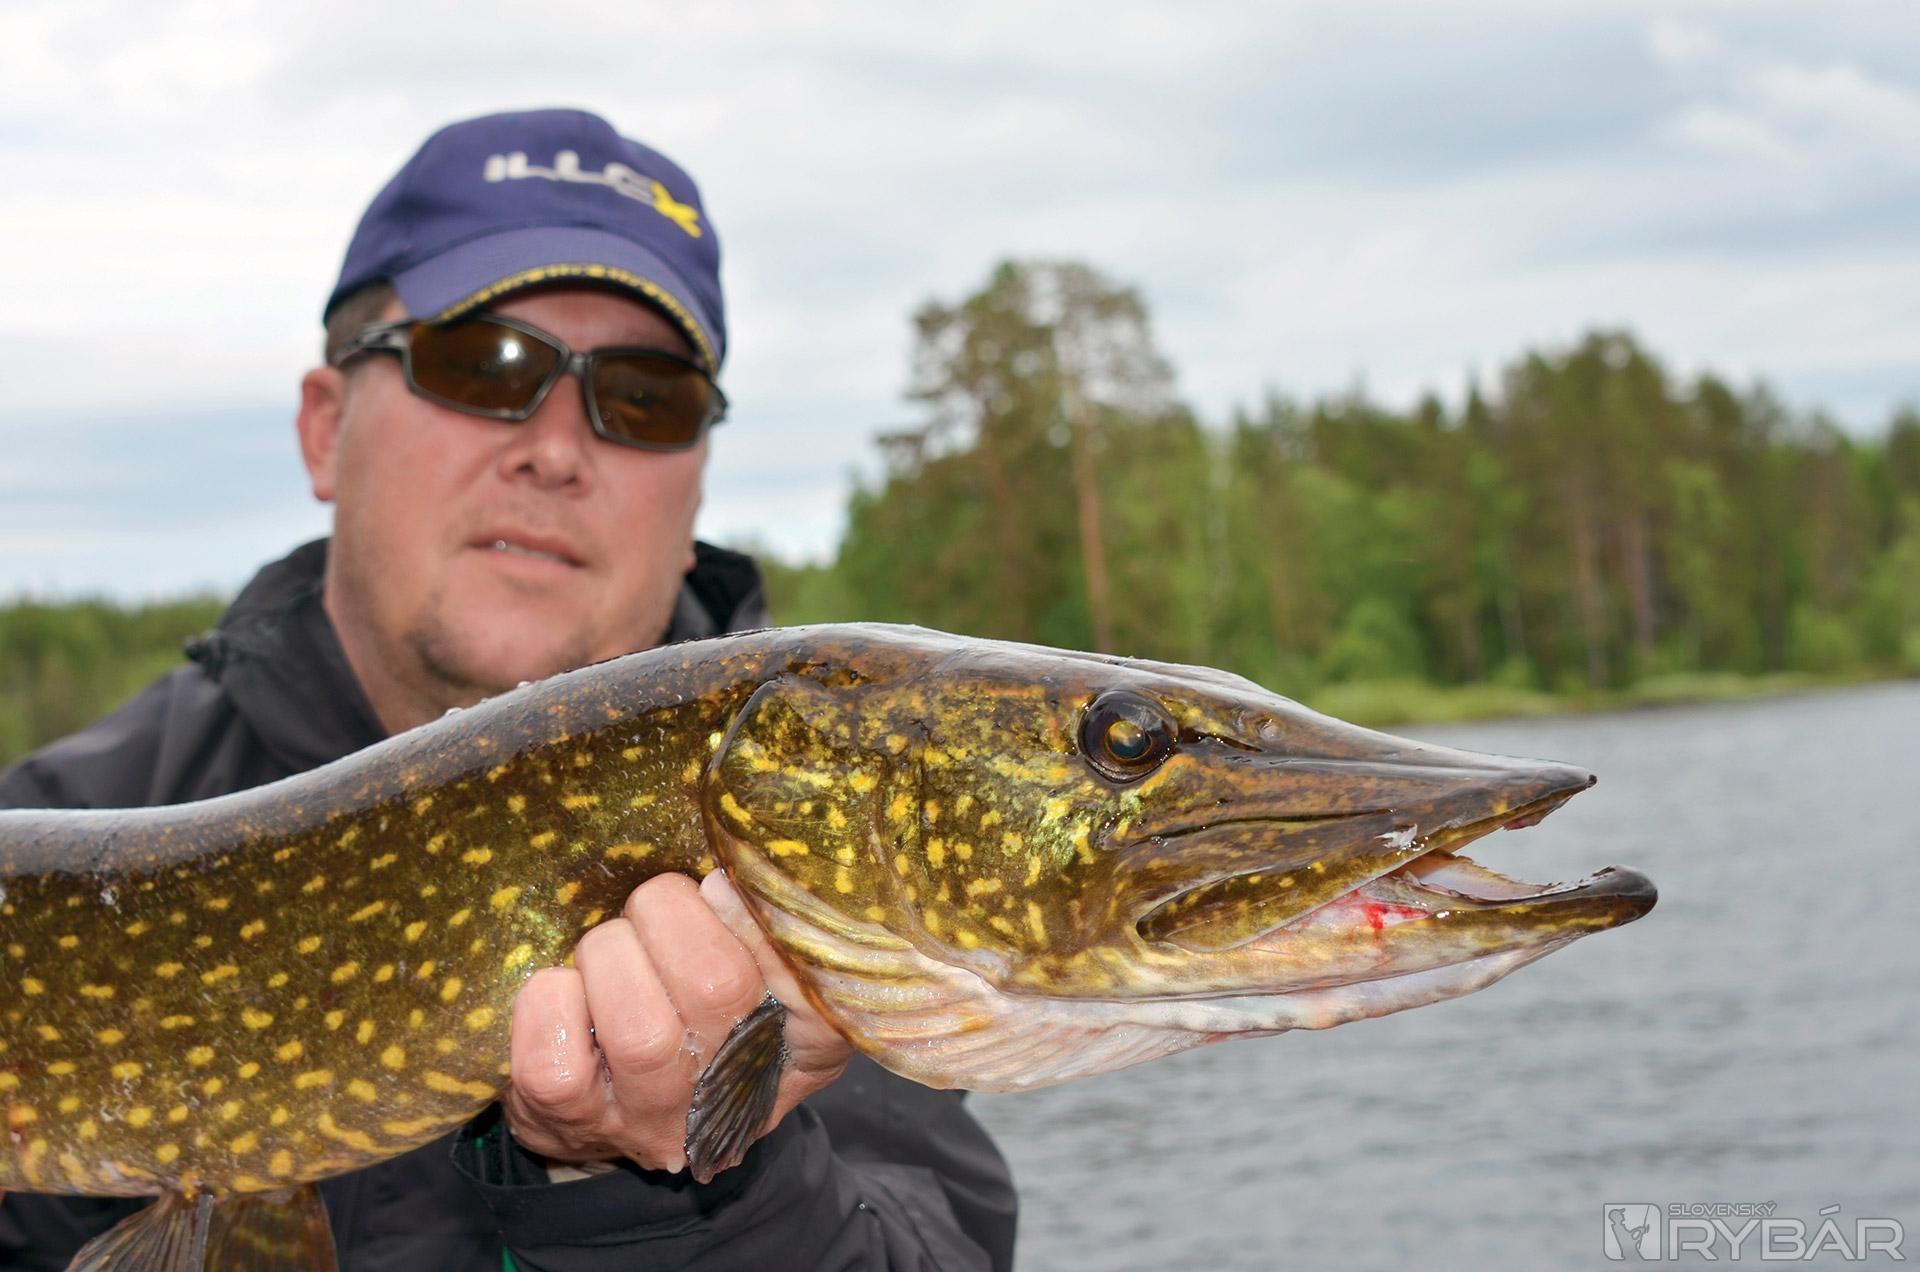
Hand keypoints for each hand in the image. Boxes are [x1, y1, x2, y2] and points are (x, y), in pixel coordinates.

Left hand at [503, 871, 852, 1173]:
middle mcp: (732, 1096)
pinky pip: (553, 1058)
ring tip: (607, 955)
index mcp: (797, 1049)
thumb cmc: (696, 1018)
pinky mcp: (574, 1122)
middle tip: (648, 912)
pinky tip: (567, 995)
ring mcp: (653, 1116)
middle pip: (717, 989)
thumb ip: (758, 928)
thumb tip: (720, 887)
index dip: (767, 935)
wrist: (614, 1106)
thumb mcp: (760, 975)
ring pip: (638, 1030)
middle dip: (663, 914)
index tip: (718, 888)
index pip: (817, 1004)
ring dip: (608, 955)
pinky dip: (550, 999)